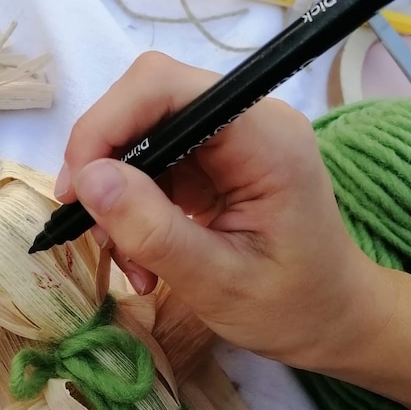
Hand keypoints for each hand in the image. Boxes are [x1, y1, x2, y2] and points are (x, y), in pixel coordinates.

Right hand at [55, 52, 386, 369]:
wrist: (333, 321)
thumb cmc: (292, 308)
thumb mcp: (218, 282)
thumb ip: (154, 231)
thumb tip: (88, 180)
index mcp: (264, 137)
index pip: (165, 87)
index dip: (107, 124)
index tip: (77, 189)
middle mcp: (247, 120)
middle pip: (146, 102)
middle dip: (104, 163)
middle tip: (89, 229)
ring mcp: (230, 138)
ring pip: (140, 134)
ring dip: (116, 195)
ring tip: (129, 263)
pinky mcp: (214, 161)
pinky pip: (152, 163)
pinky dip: (132, 208)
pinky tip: (142, 257)